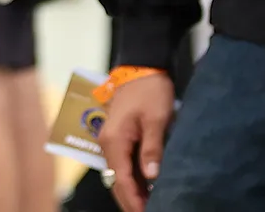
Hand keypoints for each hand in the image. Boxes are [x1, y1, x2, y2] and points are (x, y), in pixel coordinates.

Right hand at [100, 70, 173, 211]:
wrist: (142, 66)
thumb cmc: (150, 91)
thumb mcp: (156, 119)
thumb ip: (152, 148)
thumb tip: (152, 176)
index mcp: (114, 140)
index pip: (123, 180)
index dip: (135, 201)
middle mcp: (107, 142)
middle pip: (116, 180)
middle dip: (131, 200)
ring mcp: (110, 139)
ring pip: (119, 173)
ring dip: (132, 190)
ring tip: (149, 204)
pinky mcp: (118, 136)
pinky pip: (122, 163)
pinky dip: (132, 178)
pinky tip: (146, 186)